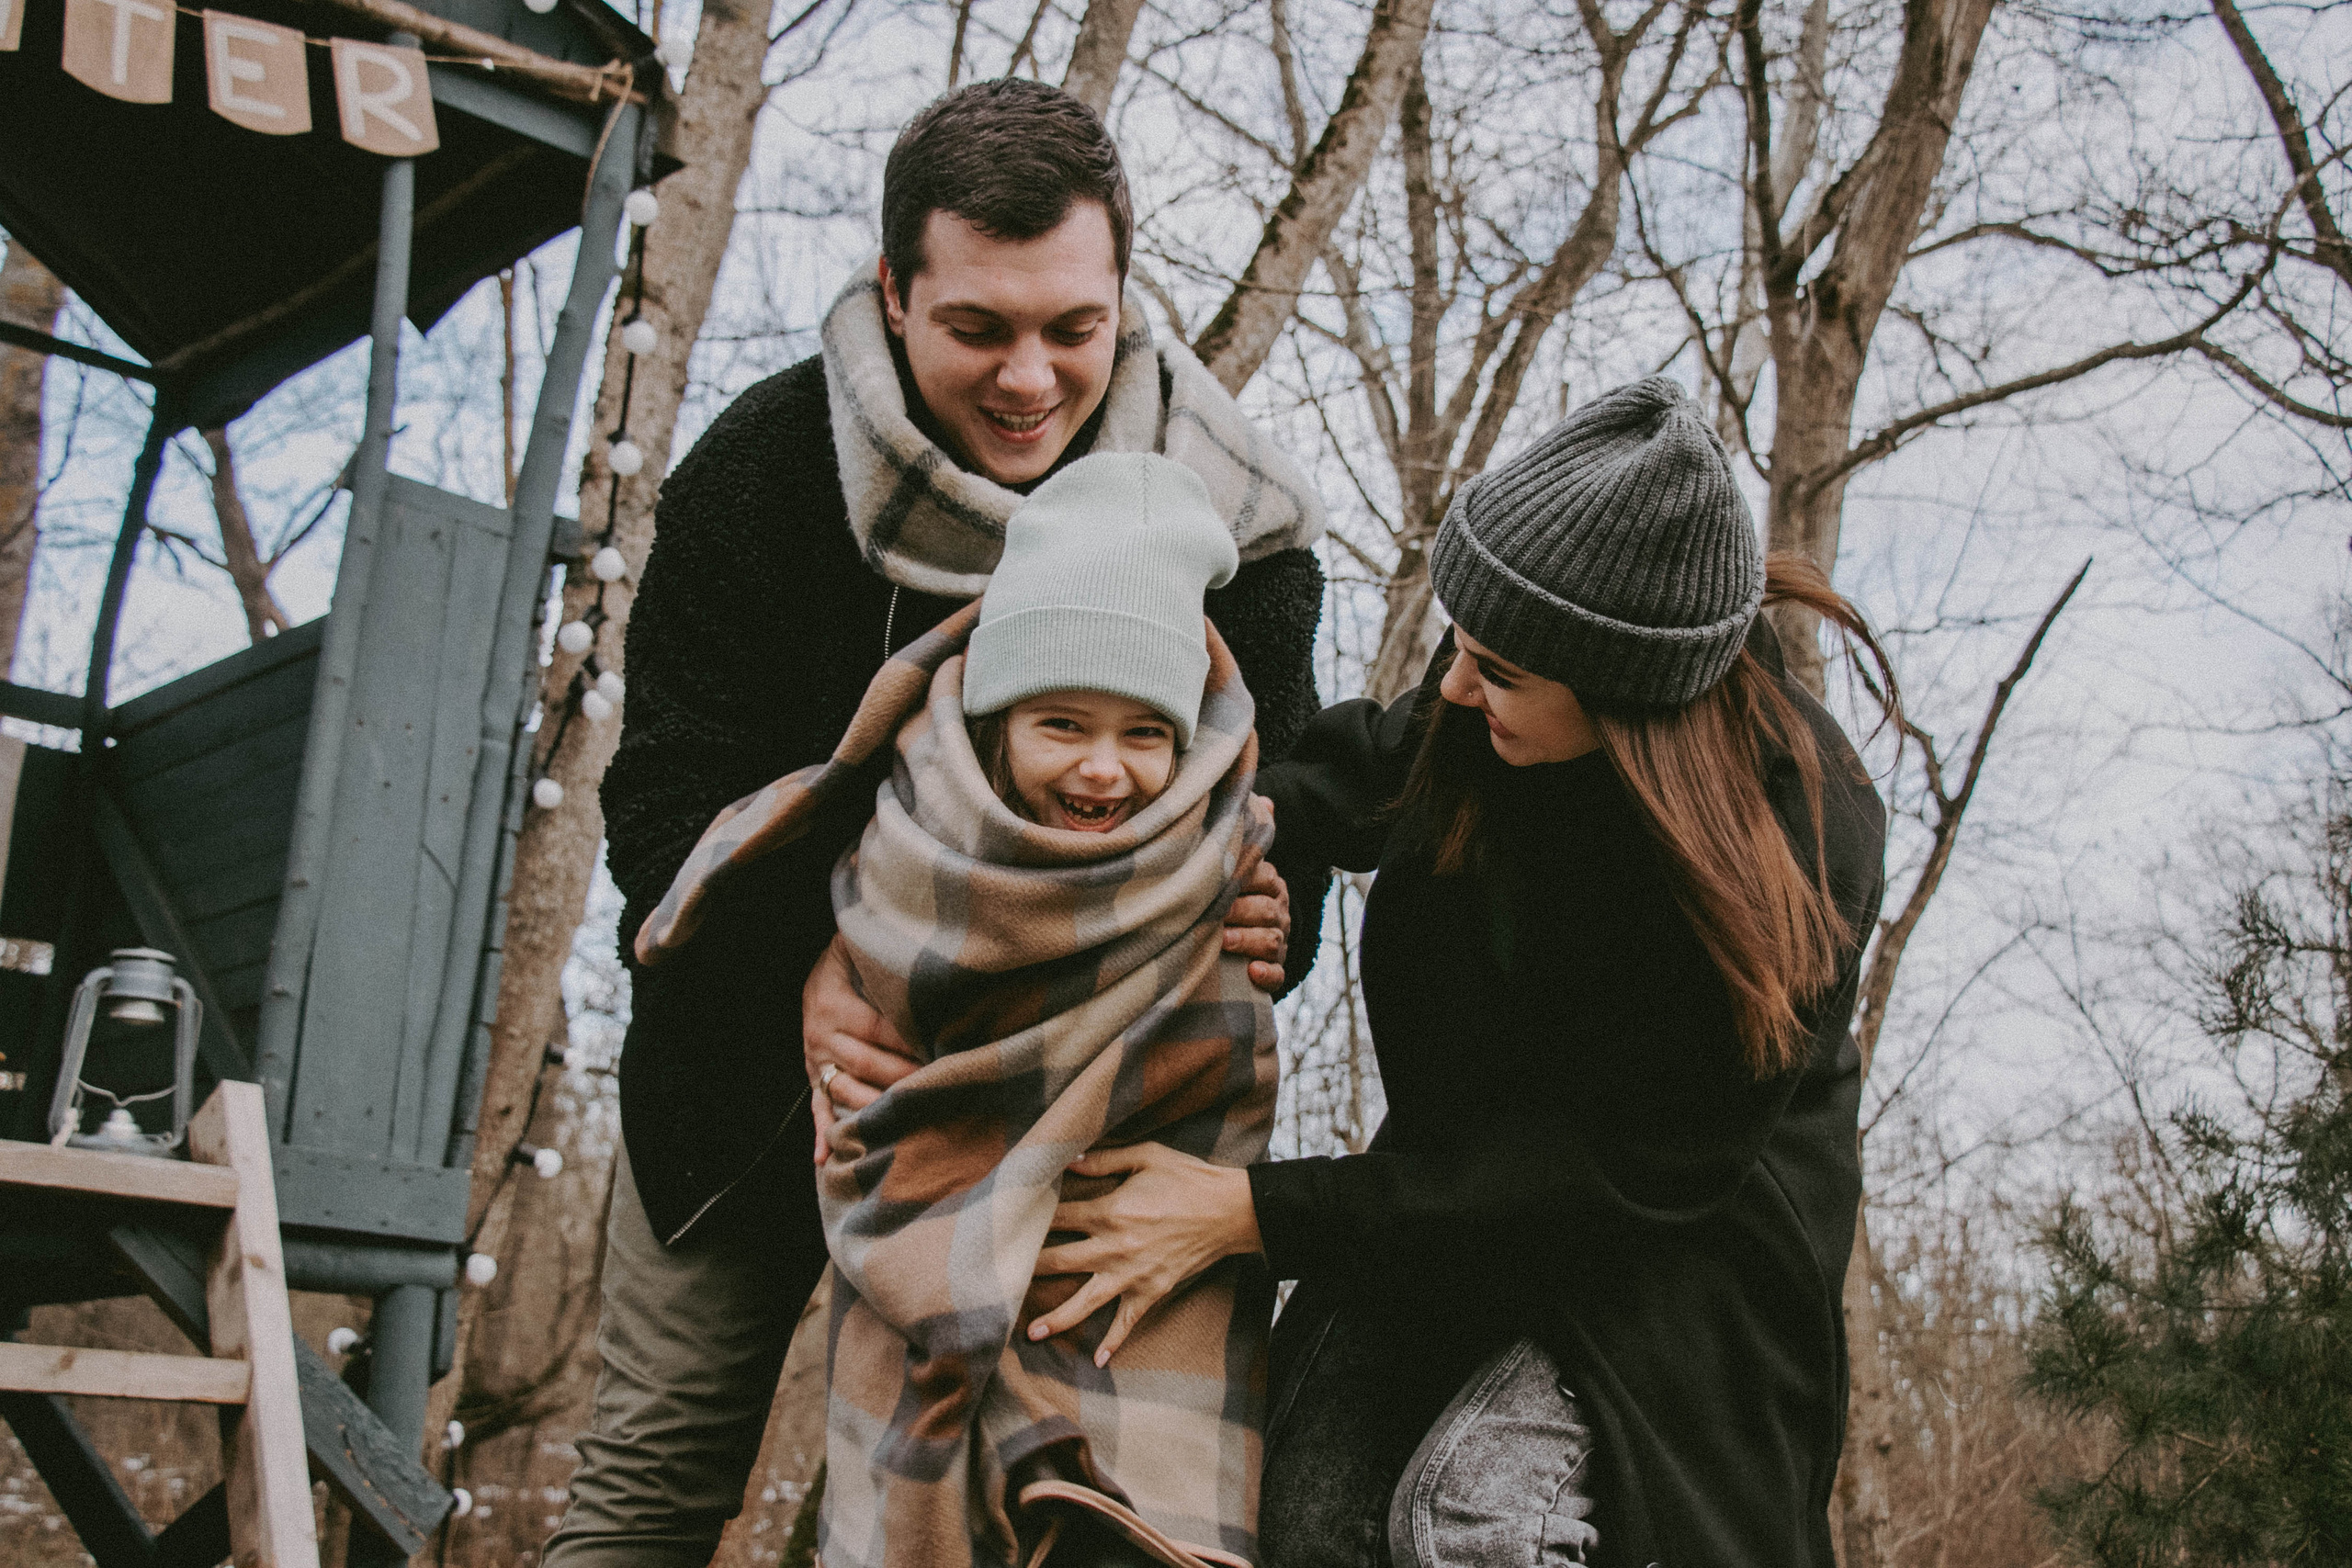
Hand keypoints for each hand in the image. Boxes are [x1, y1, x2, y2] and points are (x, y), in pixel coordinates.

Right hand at [802, 934, 917, 1162]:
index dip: (910, 1042)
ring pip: (846, 1091)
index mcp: (834, 1005)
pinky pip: (817, 1108)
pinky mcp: (815, 1079)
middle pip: (868, 1064)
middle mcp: (821, 1036)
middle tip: (939, 1086)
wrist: (814, 973)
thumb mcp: (855, 947)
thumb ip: (878, 950)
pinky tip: (825, 1158)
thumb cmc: (848, 959)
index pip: (879, 1029)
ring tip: (908, 1119)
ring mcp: (816, 1062)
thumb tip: (916, 947)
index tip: (941, 1050)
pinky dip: (822, 1134)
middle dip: (904, 1077)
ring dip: (876, 1108)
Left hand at [1028, 1143, 1262, 1365]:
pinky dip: (1114, 1341)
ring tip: (1030, 1332)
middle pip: (1058, 1261)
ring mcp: (1132, 1274)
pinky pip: (1128, 1321)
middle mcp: (1114, 1246)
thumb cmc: (1188, 1178)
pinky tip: (1098, 1361)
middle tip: (996, 1282)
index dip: (1031, 1218)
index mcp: (1109, 1211)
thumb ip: (1105, 1159)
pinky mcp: (1152, 1291)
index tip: (1007, 1224)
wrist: (1230, 1211)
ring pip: (1085, 1301)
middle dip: (1026, 1270)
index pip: (1059, 1217)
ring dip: (1056, 1318)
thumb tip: (1069, 1161)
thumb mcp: (1147, 1155)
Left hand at [1222, 816, 1290, 993]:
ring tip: (1224, 941)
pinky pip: (1278, 976)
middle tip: (1214, 915)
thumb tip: (1265, 800)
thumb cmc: (1226, 897)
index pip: (1265, 878)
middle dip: (1242, 912)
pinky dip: (1266, 974)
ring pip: (1273, 941)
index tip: (1219, 880)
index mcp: (1269, 885)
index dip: (1244, 879)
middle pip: (1269, 910)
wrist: (1224, 946)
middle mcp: (1277, 913)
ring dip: (1249, 941)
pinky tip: (1250, 972)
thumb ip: (1243, 839)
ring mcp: (1277, 944)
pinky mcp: (1274, 973)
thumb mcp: (1233, 868)